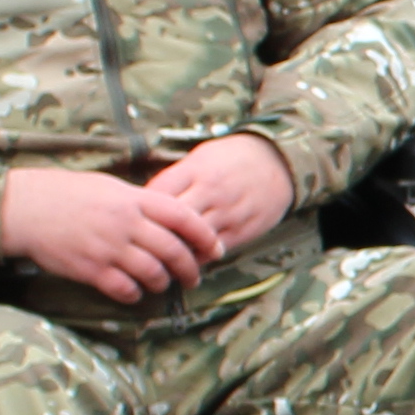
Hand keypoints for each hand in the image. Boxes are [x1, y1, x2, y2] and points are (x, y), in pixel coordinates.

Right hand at [0, 167, 218, 303]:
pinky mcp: (91, 269)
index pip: (183, 218)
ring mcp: (109, 248)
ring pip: (153, 274)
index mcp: (134, 199)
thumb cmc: (67, 194)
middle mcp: (126, 224)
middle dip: (190, 268)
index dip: (205, 236)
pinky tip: (134, 291)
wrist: (24, 208)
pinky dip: (135, 294)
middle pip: (174, 251)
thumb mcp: (109, 187)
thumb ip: (141, 202)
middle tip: (194, 277)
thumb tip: (170, 218)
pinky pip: (125, 289)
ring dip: (164, 283)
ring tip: (163, 284)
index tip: (216, 249)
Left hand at [139, 133, 298, 262]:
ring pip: (191, 240)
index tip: (136, 219)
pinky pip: (212, 251)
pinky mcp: (242, 230)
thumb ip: (176, 178)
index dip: (142, 210)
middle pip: (171, 220)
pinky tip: (188, 258)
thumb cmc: (233, 158)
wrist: (279, 161)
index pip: (157, 194)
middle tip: (142, 245)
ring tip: (161, 258)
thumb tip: (146, 200)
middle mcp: (210, 191)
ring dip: (175, 251)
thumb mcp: (201, 156)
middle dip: (154, 234)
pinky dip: (197, 257)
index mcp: (195, 169)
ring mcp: (227, 212)